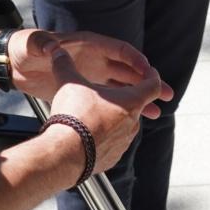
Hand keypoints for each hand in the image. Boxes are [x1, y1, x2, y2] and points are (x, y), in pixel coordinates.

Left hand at [7, 29, 172, 117]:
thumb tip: (50, 46)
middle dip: (149, 82)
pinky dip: (124, 109)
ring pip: (123, 88)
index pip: (119, 50)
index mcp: (88, 45)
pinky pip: (111, 99)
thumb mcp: (32, 44)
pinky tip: (133, 121)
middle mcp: (94, 59)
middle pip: (128, 70)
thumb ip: (43, 44)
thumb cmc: (25, 49)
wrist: (14, 64)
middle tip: (167, 94)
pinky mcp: (86, 90)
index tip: (150, 72)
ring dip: (141, 99)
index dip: (136, 60)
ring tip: (157, 112)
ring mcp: (92, 75)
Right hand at [45, 53, 168, 175]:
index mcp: (131, 101)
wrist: (66, 154)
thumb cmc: (73, 115)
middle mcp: (132, 123)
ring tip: (96, 114)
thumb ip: (65, 65)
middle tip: (112, 93)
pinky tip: (88, 135)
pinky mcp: (113, 158)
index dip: (152, 76)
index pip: (153, 85)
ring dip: (114, 118)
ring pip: (124, 126)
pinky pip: (113, 144)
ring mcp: (124, 143)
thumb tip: (56, 51)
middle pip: (137, 106)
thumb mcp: (69, 83)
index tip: (148, 72)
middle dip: (126, 98)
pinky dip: (105, 138)